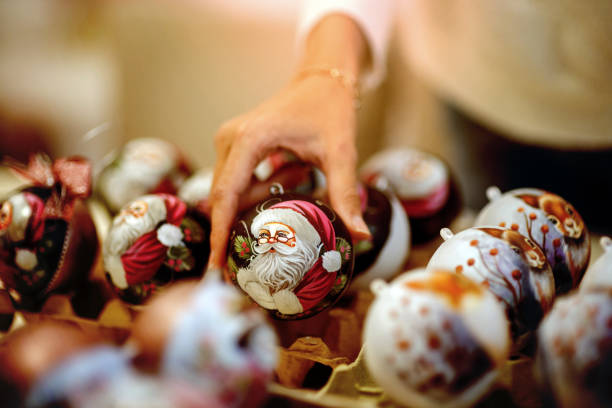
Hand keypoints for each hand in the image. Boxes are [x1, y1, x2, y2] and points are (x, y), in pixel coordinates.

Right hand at [207, 74, 370, 268]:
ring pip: (233, 191)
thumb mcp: (340, 152)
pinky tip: (295, 176)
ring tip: (298, 185)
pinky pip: (240, 181)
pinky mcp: (235, 145)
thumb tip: (360, 236)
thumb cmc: (330, 110)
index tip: (215, 268)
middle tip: (245, 268)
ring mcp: (229, 141)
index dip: (219, 235)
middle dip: (233, 232)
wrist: (322, 79)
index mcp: (249, 139)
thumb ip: (345, 193)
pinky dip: (262, 191)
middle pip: (225, 198)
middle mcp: (231, 139)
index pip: (227, 196)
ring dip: (259, 203)